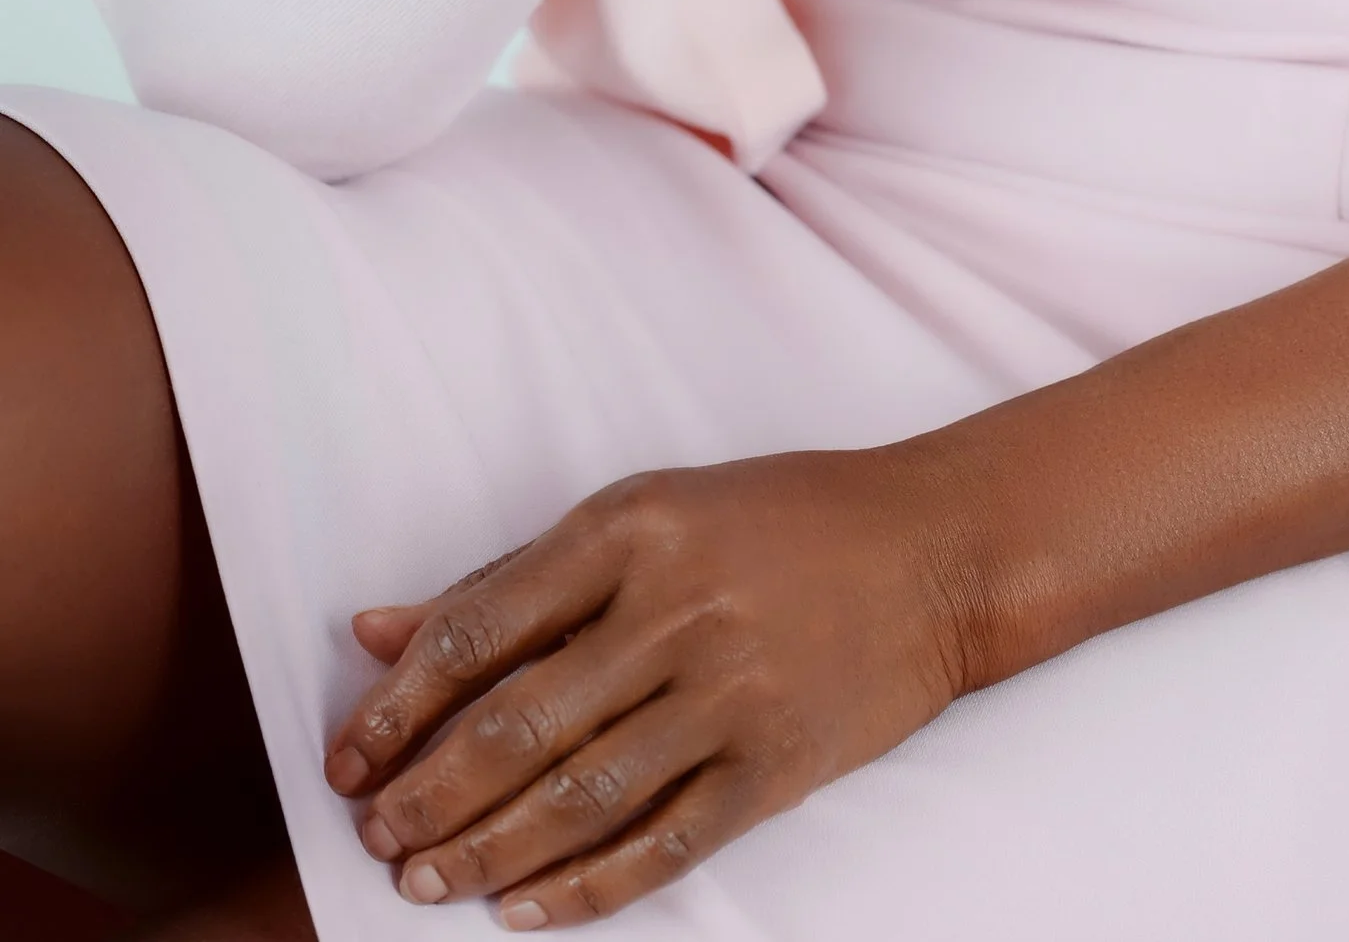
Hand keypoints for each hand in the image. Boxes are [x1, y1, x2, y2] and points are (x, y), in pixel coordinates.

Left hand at [326, 450, 973, 922]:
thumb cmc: (778, 520)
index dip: (400, 704)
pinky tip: (527, 912)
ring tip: (424, 883)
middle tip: (375, 836)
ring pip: (579, 796)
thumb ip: (509, 577)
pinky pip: (662, 844)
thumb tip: (375, 631)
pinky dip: (585, 889)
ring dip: (487, 852)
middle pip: (519, 724)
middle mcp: (677, 607)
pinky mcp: (775, 764)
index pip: (482, 626)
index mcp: (633, 526)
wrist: (933, 549)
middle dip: (429, 794)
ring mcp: (730, 691)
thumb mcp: (646, 512)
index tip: (349, 756)